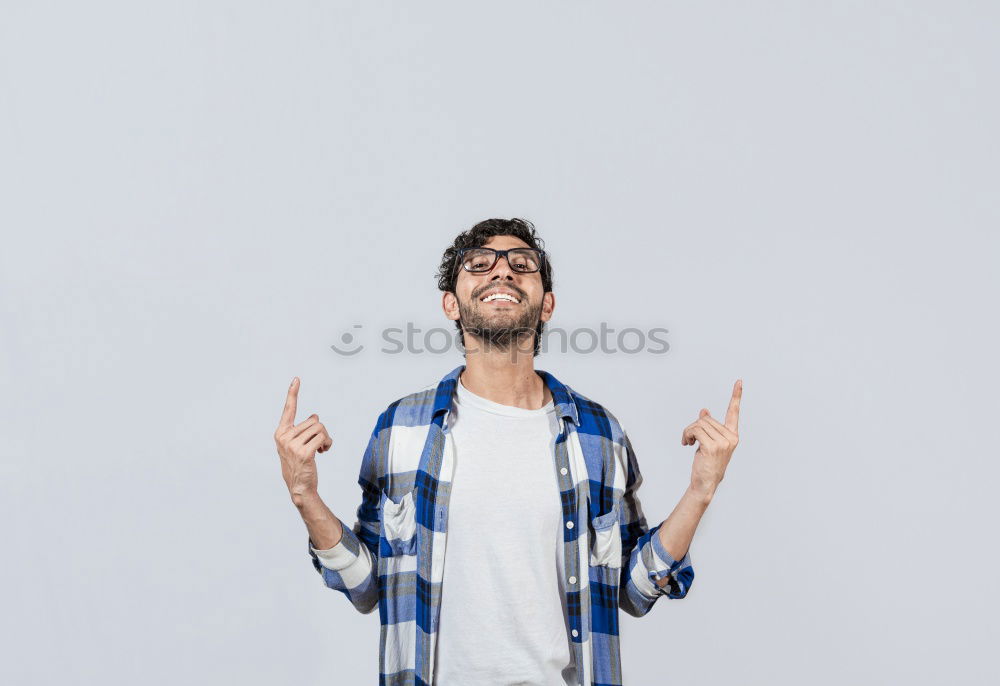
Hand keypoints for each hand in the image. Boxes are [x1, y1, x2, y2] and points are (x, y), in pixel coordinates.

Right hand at [274, 377, 332, 503]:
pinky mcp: (304, 452)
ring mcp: (293, 445)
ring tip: (321, 448)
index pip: (288, 410)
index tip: (296, 379)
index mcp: (281, 433)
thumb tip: (315, 416)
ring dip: (326, 438)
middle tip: (319, 443)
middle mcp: (284, 437)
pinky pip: (323, 438)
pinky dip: (327, 443)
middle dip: (321, 431)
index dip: (293, 394)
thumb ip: (302, 430)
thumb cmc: (299, 464)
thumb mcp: (296, 444)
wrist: (299, 487)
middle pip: (314, 420)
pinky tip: (323, 452)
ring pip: (320, 428)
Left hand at [682, 379, 741, 495]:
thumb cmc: (707, 463)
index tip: (739, 382)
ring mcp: (723, 442)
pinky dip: (687, 435)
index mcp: (732, 435)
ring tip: (688, 442)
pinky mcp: (712, 446)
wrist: (705, 483)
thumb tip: (704, 410)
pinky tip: (687, 444)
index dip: (736, 396)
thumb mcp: (709, 443)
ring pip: (698, 424)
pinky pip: (694, 430)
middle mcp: (730, 437)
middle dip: (694, 427)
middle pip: (706, 419)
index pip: (734, 413)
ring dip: (688, 432)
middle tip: (690, 439)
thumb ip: (708, 427)